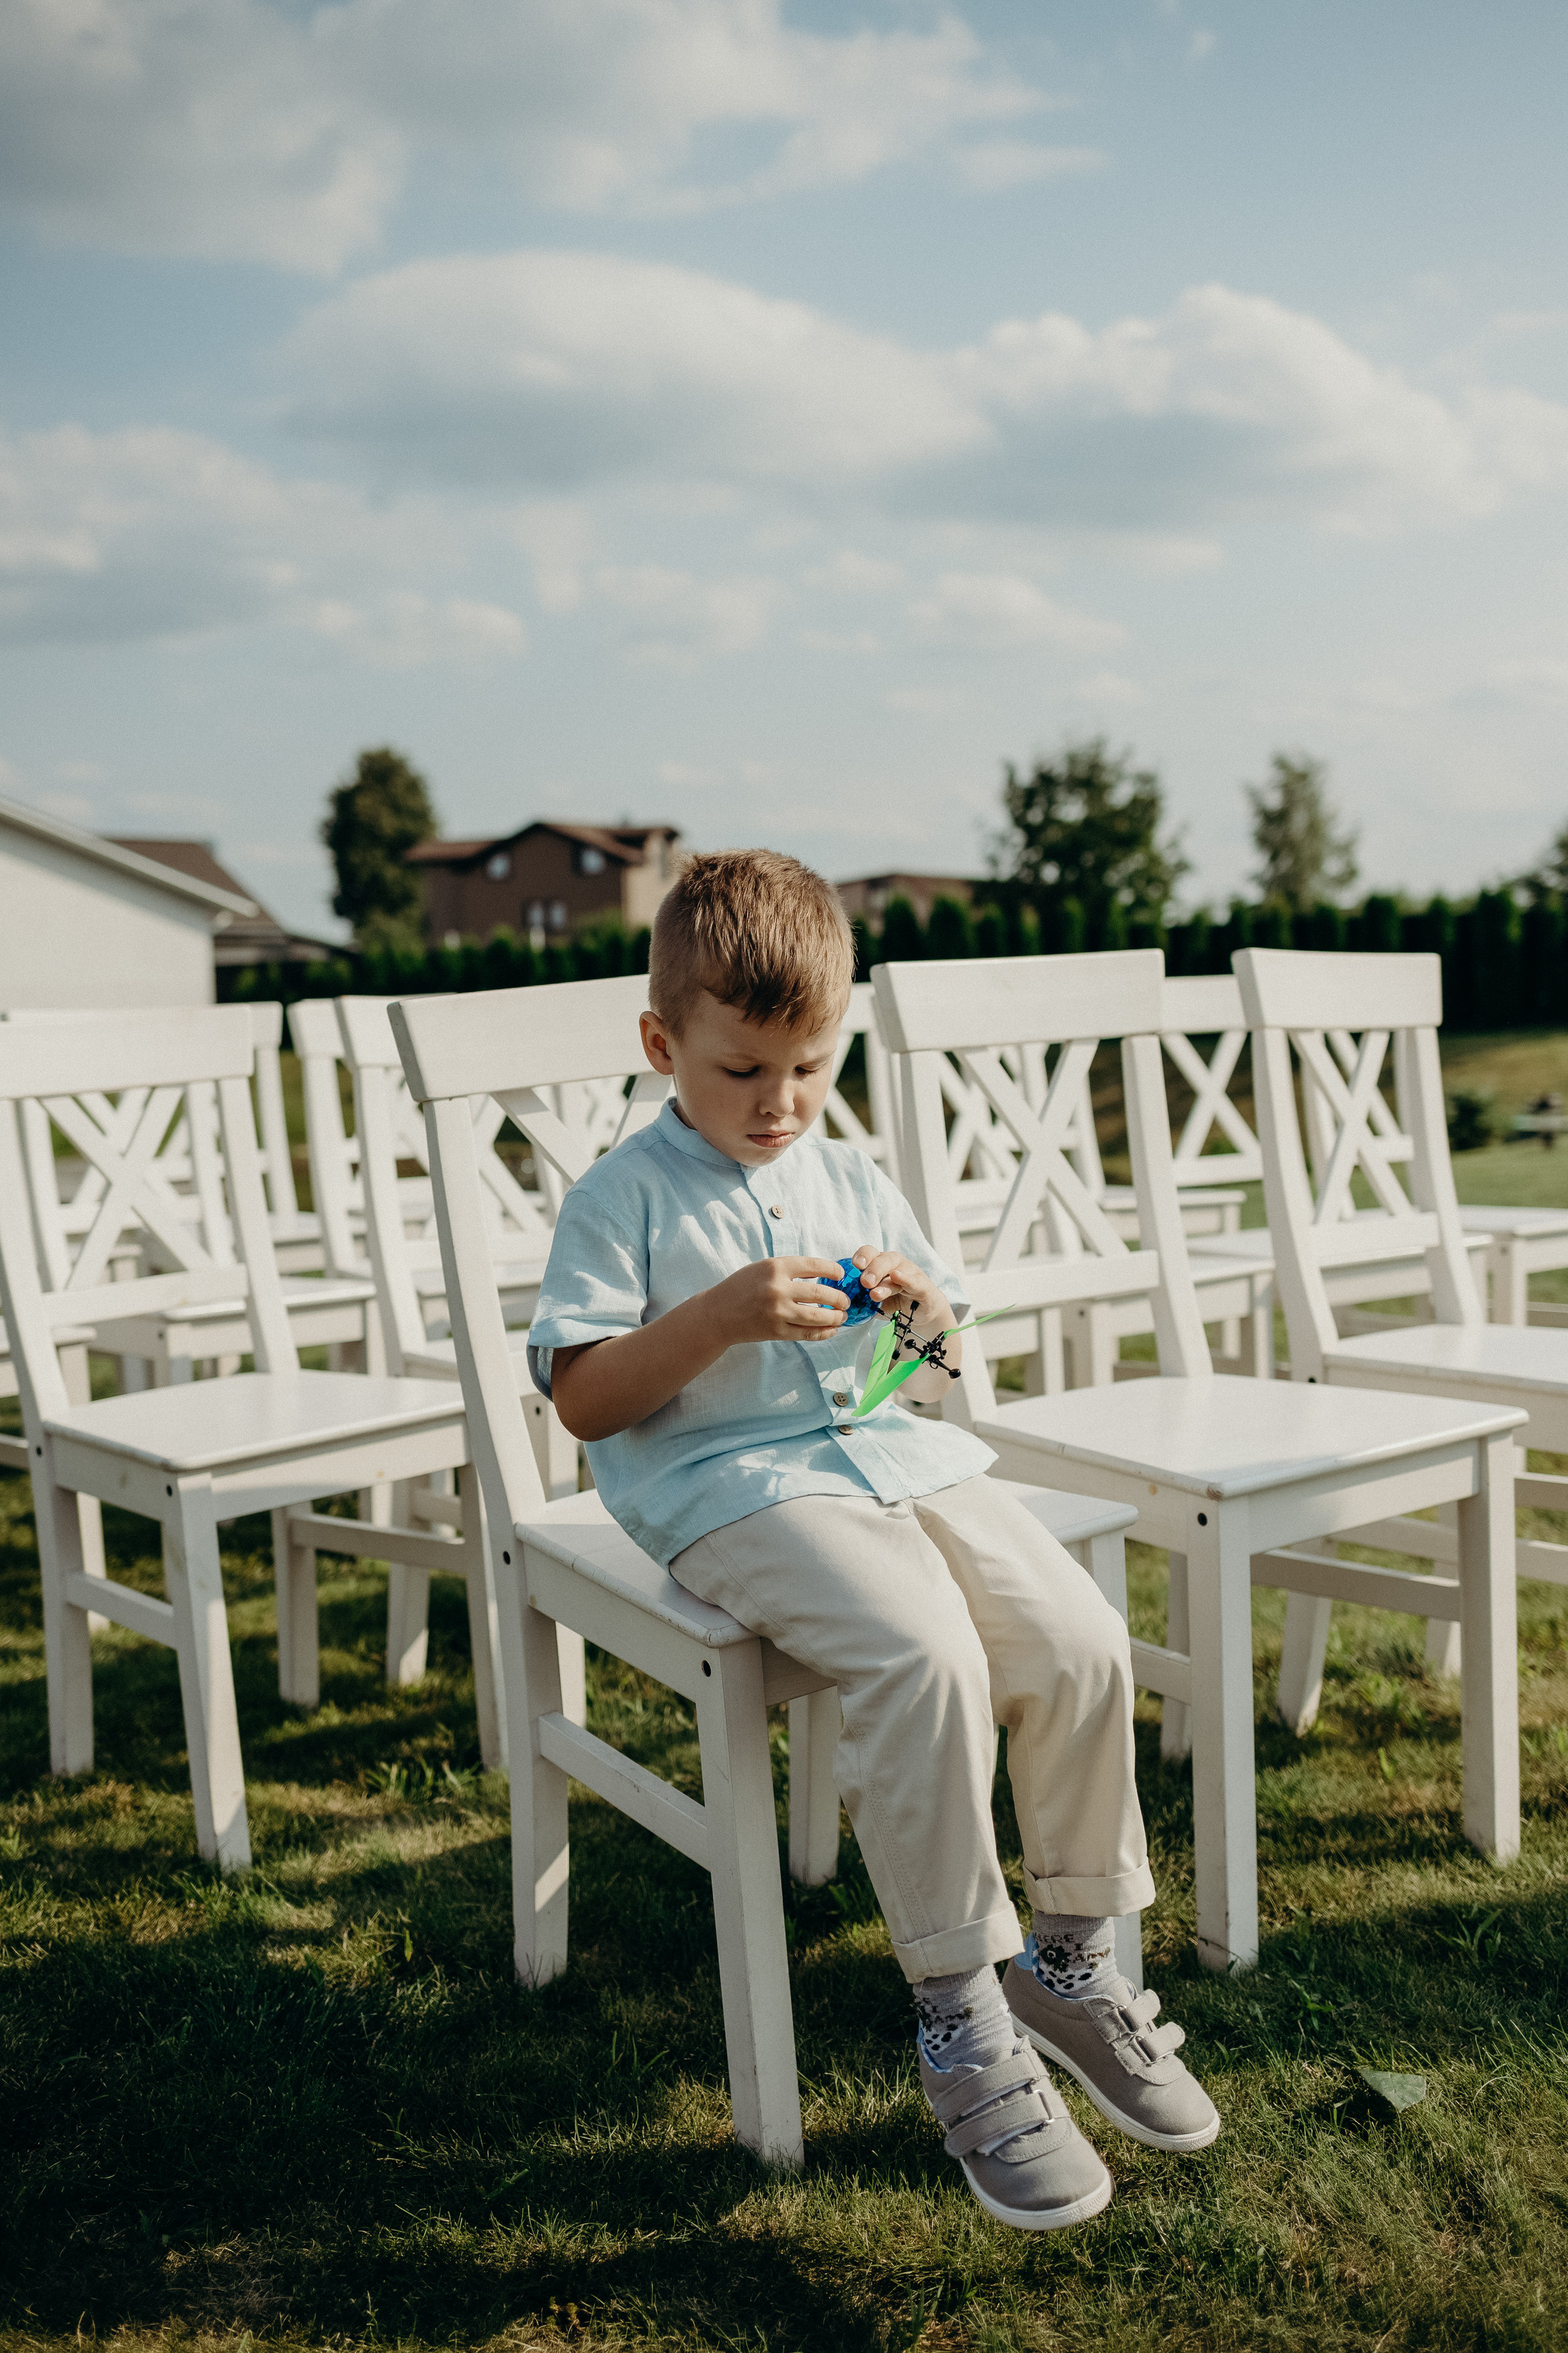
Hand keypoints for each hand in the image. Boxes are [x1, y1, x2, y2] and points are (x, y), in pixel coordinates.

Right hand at [714, 1255, 850, 1345]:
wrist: (718, 1313)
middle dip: (839, 1298)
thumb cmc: (742, 1287)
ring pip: (817, 1316)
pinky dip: (823, 1333)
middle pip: (820, 1294)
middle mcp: (777, 1289)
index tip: (841, 1275)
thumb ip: (789, 1270)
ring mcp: (777, 1312)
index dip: (833, 1271)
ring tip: (842, 1316)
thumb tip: (823, 1275)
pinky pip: (807, 1334)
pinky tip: (831, 1330)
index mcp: (775, 1267)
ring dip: (835, 1317)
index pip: (814, 1266)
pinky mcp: (776, 1332)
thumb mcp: (763, 1268)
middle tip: (846, 1301)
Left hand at [850, 1247, 945, 1328]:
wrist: (922, 1312)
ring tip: (874, 1293)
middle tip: (864, 1282)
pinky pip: (913, 1281)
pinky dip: (905, 1278)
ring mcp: (910, 1272)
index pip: (869, 1253)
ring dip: (884, 1280)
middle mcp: (895, 1264)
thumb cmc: (895, 1302)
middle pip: (882, 1259)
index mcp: (880, 1264)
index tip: (854, 1265)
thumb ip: (860, 1300)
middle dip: (871, 1269)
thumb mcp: (875, 1301)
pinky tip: (897, 1277)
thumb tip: (840, 1307)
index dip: (861, 1256)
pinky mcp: (923, 1285)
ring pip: (896, 1269)